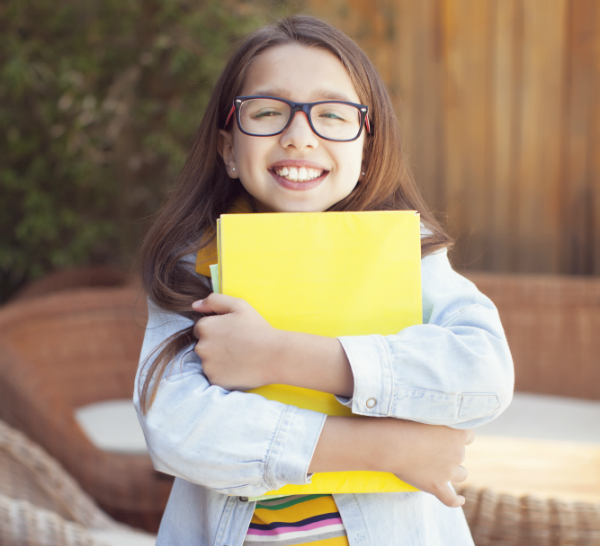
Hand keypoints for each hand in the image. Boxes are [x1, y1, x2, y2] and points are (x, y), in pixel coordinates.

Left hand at [192, 294, 281, 390]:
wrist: (274, 355)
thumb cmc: (258, 329)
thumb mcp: (239, 306)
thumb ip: (215, 300)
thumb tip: (195, 305)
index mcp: (205, 327)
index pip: (201, 328)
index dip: (217, 330)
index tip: (232, 334)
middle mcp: (201, 347)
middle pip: (203, 346)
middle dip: (215, 345)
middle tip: (237, 346)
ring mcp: (207, 366)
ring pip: (208, 362)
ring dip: (219, 360)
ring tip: (239, 357)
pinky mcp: (214, 380)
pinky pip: (215, 376)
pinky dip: (224, 373)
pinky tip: (238, 368)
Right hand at [310, 416, 473, 507]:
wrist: (390, 442)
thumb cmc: (401, 418)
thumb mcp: (420, 404)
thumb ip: (432, 401)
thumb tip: (432, 379)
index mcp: (457, 431)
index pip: (468, 433)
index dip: (457, 433)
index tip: (446, 430)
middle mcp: (457, 451)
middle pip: (462, 452)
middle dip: (452, 451)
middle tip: (434, 446)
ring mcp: (448, 470)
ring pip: (461, 474)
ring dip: (454, 471)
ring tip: (441, 467)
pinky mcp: (436, 486)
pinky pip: (450, 498)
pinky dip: (455, 501)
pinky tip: (459, 501)